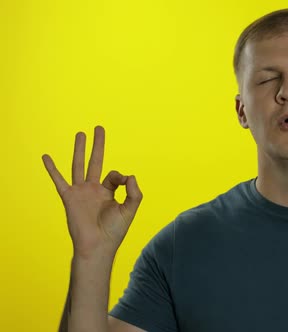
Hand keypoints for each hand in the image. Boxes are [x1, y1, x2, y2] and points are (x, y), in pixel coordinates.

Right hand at [42, 126, 142, 258]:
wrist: (97, 245)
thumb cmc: (114, 231)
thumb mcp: (130, 209)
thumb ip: (134, 192)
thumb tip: (130, 175)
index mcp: (108, 192)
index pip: (114, 175)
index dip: (120, 176)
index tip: (123, 182)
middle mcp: (94, 189)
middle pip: (95, 161)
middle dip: (97, 145)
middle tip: (98, 128)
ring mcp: (81, 192)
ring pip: (78, 165)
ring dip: (79, 149)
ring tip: (80, 133)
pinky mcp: (69, 197)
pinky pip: (59, 180)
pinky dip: (52, 169)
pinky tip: (46, 157)